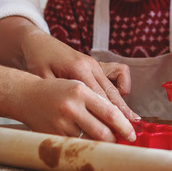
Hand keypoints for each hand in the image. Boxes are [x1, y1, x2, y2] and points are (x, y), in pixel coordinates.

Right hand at [14, 75, 135, 141]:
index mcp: (80, 91)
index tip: (132, 135)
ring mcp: (61, 123)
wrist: (26, 96)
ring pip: (89, 142)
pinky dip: (83, 146)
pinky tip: (84, 140)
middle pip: (102, 132)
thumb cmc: (58, 90)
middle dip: (114, 140)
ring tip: (102, 140)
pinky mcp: (53, 136)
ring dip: (98, 144)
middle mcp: (71, 107)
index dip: (124, 126)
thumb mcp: (79, 87)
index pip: (109, 112)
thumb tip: (119, 120)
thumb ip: (98, 101)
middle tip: (119, 141)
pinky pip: (75, 146)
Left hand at [17, 29, 138, 120]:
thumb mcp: (42, 78)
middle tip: (133, 127)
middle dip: (123, 111)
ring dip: (122, 102)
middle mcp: (91, 65)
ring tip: (129, 119)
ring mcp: (95, 64)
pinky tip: (114, 101)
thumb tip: (67, 116)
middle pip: (112, 92)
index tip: (117, 128)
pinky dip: (120, 87)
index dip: (109, 113)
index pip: (99, 95)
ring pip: (115, 86)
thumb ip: (56, 94)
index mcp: (78, 68)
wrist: (40, 42)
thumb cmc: (38, 60)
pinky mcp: (96, 64)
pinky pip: (117, 75)